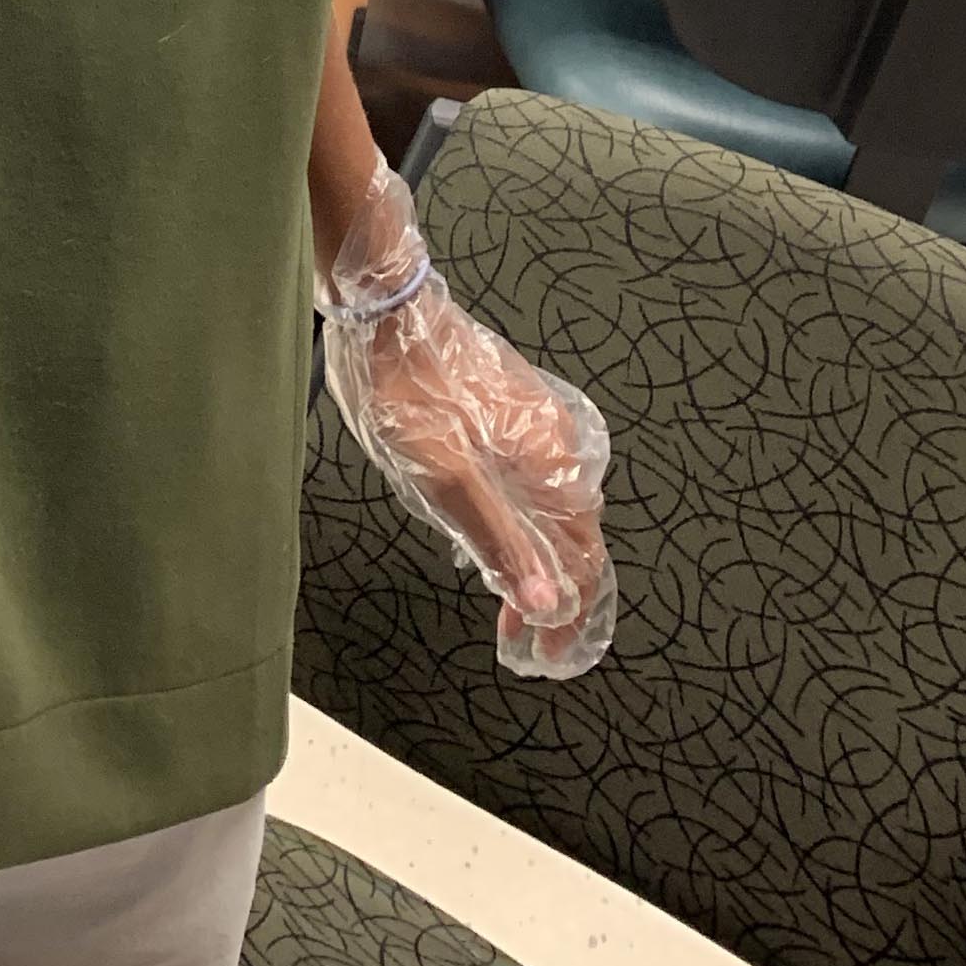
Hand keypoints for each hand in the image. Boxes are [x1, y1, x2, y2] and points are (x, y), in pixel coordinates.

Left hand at [320, 164, 614, 680]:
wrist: (384, 308)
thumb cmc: (407, 387)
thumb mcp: (444, 478)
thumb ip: (498, 540)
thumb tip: (542, 602)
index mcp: (552, 464)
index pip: (580, 561)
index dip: (566, 616)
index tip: (544, 656)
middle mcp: (556, 444)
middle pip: (572, 538)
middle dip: (553, 597)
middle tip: (524, 643)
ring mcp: (533, 424)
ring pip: (550, 510)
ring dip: (536, 563)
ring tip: (510, 606)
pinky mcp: (507, 412)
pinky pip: (528, 482)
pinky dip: (520, 524)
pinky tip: (493, 539)